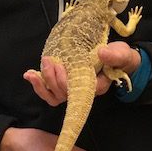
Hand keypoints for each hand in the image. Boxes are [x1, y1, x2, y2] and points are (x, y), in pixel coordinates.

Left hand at [23, 41, 141, 102]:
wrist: (117, 58)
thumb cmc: (120, 57)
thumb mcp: (122, 54)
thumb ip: (115, 55)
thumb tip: (102, 53)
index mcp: (97, 86)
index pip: (78, 91)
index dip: (66, 81)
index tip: (61, 65)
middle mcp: (83, 92)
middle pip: (63, 94)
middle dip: (52, 79)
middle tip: (49, 60)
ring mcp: (72, 90)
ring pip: (54, 97)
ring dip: (41, 85)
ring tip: (33, 72)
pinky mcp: (65, 84)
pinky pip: (49, 92)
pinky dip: (38, 85)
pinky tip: (29, 74)